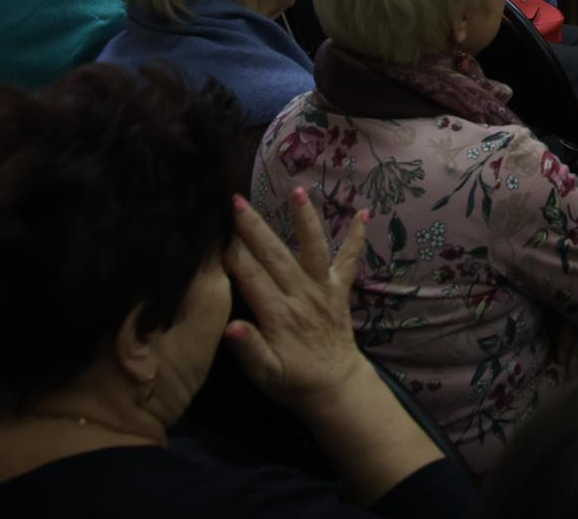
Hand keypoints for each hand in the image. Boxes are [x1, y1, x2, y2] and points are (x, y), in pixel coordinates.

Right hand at [223, 190, 369, 414]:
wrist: (335, 387)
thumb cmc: (292, 382)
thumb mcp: (265, 374)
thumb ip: (249, 349)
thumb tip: (231, 327)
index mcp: (278, 315)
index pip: (249, 277)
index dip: (230, 253)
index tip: (213, 230)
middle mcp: (302, 296)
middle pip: (274, 256)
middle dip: (254, 228)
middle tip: (236, 200)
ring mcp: (324, 290)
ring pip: (313, 249)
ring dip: (305, 220)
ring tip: (298, 190)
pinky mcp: (340, 290)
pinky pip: (350, 260)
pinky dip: (357, 238)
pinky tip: (364, 213)